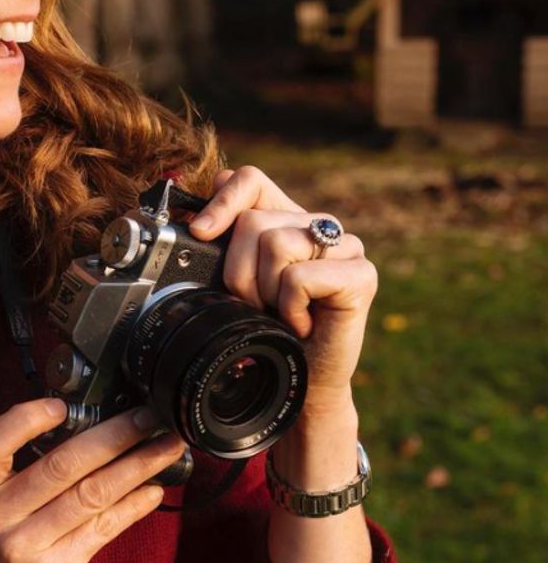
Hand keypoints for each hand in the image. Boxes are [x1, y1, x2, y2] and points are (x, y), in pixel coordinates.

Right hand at [0, 398, 186, 562]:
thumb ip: (26, 475)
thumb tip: (93, 430)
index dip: (24, 420)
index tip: (61, 405)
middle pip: (60, 465)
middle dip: (113, 436)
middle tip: (149, 416)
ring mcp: (23, 548)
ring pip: (90, 495)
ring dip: (136, 467)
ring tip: (166, 448)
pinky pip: (101, 530)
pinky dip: (132, 507)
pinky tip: (154, 492)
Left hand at [186, 164, 378, 404]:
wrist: (300, 383)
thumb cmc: (265, 332)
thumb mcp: (233, 283)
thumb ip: (224, 241)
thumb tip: (199, 206)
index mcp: (285, 218)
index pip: (249, 179)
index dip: (221, 201)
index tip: (200, 233)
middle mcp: (317, 225)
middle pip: (253, 220)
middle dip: (238, 272)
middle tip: (255, 304)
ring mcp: (346, 247)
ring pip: (276, 243)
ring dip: (265, 292)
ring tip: (280, 313)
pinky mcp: (362, 275)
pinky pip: (300, 277)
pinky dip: (290, 307)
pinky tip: (301, 323)